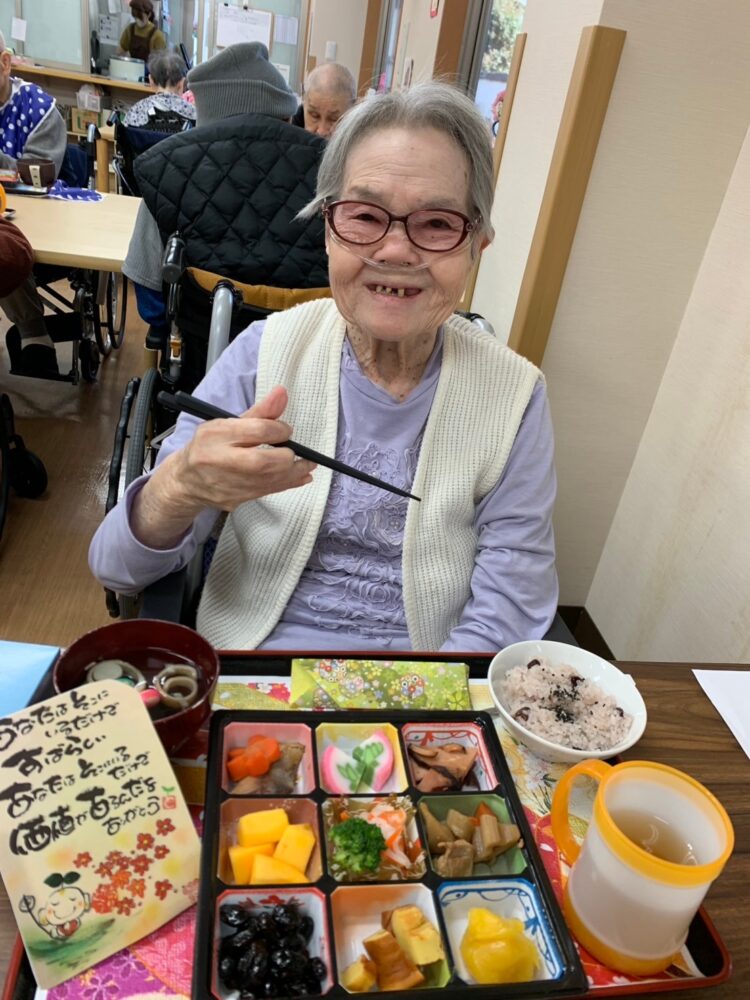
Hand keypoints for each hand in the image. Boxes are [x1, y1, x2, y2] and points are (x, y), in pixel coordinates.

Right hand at [132, 386, 315, 547]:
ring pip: (267, 481)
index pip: (255, 430)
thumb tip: (282, 393)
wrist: (186, 481)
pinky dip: (287, 484)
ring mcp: (225, 484)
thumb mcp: (227, 423)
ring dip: (293, 472)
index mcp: (214, 435)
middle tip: (295, 452)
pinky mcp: (234, 500)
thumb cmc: (209, 447)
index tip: (286, 430)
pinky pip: (266, 492)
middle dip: (286, 457)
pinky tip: (300, 477)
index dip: (278, 429)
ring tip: (307, 464)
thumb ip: (259, 412)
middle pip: (260, 462)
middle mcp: (218, 460)